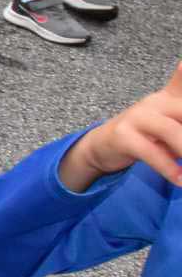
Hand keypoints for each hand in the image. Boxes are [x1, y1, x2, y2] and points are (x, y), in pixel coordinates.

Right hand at [61, 60, 181, 191]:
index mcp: (171, 97)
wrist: (101, 144)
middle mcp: (156, 102)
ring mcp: (137, 117)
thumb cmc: (144, 132)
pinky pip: (150, 152)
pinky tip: (180, 179)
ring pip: (170, 131)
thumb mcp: (170, 121)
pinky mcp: (123, 136)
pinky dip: (168, 168)